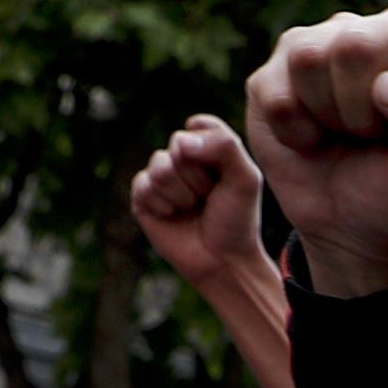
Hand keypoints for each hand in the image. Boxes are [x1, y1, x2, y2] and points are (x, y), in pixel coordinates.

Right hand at [130, 114, 266, 290]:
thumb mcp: (245, 178)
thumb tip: (181, 141)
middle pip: (178, 145)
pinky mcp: (143, 197)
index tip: (224, 176)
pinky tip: (173, 216)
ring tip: (192, 208)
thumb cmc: (236, 219)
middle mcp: (181, 158)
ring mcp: (161, 177)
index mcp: (207, 148)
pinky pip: (143, 185)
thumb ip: (225, 146)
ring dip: (181, 193)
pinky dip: (163, 205)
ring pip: (160, 166)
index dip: (211, 151)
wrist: (222, 260)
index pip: (199, 126)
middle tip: (208, 198)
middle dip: (198, 176)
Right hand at [240, 6, 387, 301]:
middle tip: (379, 139)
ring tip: (352, 136)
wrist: (365, 234)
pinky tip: (316, 140)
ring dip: (329, 117)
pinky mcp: (281, 68)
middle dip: (364, 112)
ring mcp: (331, 41)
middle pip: (355, 44)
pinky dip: (294, 131)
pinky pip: (273, 91)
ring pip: (309, 58)